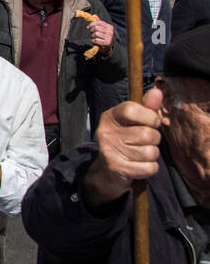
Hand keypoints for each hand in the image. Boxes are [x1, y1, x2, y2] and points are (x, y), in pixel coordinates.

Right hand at [84, 86, 162, 206]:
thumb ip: (146, 107)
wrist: (106, 172)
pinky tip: (139, 167)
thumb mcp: (133, 122)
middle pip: (147, 134)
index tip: (151, 123)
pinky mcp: (117, 168)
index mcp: (110, 117)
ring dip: (151, 156)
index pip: (132, 109)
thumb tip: (157, 92)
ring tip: (140, 156)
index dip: (149, 117)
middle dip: (154, 140)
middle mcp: (106, 132)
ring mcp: (109, 150)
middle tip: (144, 143)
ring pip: (150, 152)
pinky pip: (149, 167)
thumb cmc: (124, 142)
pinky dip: (149, 169)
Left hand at [88, 18, 114, 52]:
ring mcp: (109, 37)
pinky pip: (96, 40)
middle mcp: (110, 31)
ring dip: (92, 37)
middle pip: (96, 28)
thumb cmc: (103, 37)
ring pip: (96, 34)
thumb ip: (98, 22)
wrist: (107, 48)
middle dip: (91, 31)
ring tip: (94, 38)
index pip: (99, 22)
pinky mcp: (106, 43)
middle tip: (92, 34)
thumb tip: (94, 15)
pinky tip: (95, 42)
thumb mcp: (102, 29)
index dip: (92, 24)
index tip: (88, 27)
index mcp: (109, 27)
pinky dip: (93, 41)